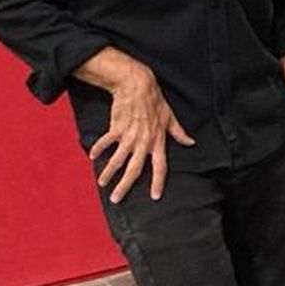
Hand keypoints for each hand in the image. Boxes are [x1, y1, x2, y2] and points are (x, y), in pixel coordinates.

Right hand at [87, 63, 195, 202]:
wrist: (138, 86)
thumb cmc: (155, 101)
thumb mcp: (170, 118)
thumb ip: (179, 133)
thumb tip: (191, 142)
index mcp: (158, 142)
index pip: (161, 167)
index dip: (159, 182)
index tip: (155, 197)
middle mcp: (144, 142)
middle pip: (135, 169)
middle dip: (125, 186)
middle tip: (116, 199)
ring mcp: (129, 136)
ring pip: (118, 160)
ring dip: (109, 173)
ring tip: (102, 183)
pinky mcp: (116, 128)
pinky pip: (106, 142)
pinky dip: (98, 149)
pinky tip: (92, 156)